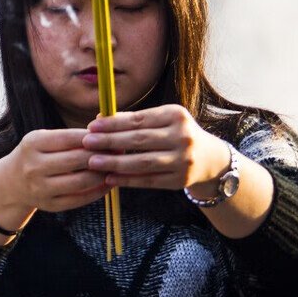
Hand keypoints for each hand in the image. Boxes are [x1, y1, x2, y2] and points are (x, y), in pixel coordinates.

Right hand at [4, 128, 109, 212]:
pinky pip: (80, 199)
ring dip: (102, 174)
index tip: (111, 136)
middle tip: (119, 152)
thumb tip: (104, 134)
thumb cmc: (35, 155)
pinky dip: (98, 191)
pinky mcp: (49, 205)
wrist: (12, 182)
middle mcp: (34, 166)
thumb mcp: (43, 140)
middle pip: (76, 160)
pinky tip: (107, 183)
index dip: (93, 137)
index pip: (69, 137)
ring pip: (80, 181)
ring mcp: (40, 188)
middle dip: (101, 155)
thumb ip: (69, 137)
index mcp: (33, 143)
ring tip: (114, 167)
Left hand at [83, 105, 231, 191]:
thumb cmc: (175, 134)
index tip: (91, 126)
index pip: (138, 120)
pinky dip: (128, 180)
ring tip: (93, 162)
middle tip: (87, 143)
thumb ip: (133, 120)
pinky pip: (149, 180)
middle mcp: (182, 137)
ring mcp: (184, 160)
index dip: (113, 124)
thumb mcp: (161, 120)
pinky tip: (110, 178)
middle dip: (110, 142)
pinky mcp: (181, 180)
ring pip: (143, 162)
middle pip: (139, 140)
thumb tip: (99, 119)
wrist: (210, 158)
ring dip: (115, 163)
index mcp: (176, 115)